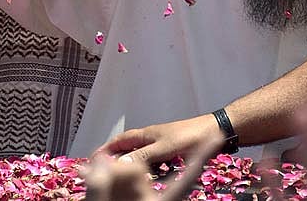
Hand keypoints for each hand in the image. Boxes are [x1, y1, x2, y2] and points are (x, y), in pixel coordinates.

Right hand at [95, 113, 220, 166]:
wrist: (214, 131)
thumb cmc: (191, 136)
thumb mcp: (164, 148)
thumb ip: (143, 156)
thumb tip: (120, 163)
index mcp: (146, 134)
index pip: (119, 141)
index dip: (105, 149)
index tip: (92, 159)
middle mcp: (151, 137)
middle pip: (127, 148)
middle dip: (115, 158)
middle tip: (104, 170)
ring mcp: (161, 143)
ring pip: (139, 154)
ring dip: (130, 163)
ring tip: (121, 176)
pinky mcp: (171, 151)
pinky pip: (152, 160)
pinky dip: (146, 168)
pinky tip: (148, 176)